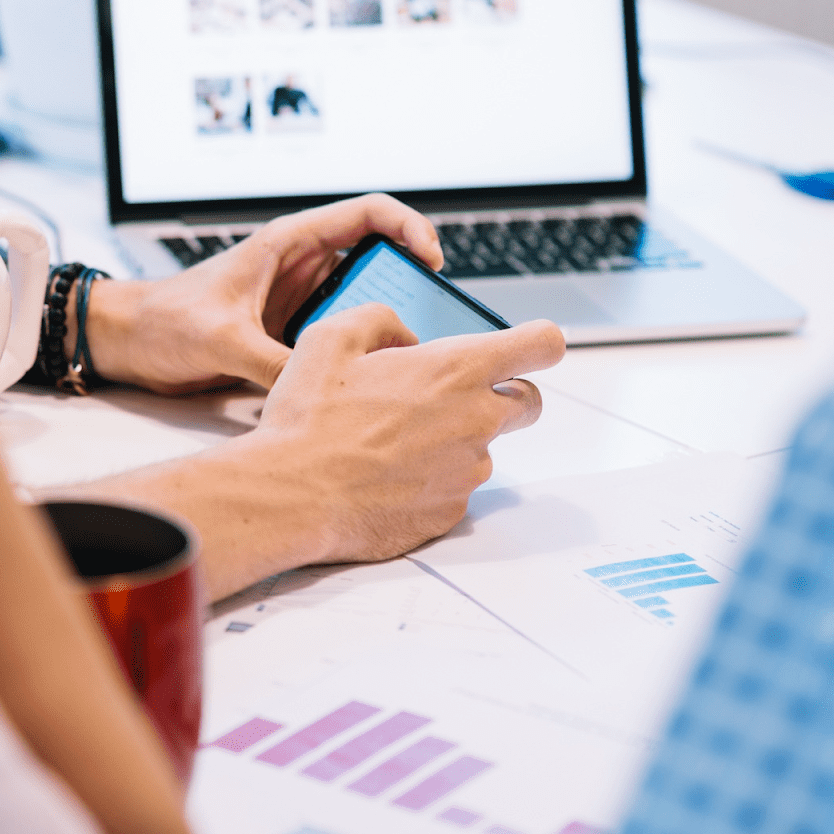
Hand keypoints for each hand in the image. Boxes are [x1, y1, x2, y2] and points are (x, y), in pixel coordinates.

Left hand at [86, 193, 442, 393]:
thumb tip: (317, 390)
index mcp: (288, 244)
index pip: (368, 213)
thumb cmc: (161, 319)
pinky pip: (339, 341)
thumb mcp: (220, 340)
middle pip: (379, 265)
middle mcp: (301, 269)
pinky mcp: (290, 337)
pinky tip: (370, 381)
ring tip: (408, 358)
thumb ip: (271, 363)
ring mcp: (299, 304)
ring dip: (386, 328)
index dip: (410, 228)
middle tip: (431, 324)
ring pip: (363, 307)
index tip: (432, 261)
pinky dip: (358, 356)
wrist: (125, 343)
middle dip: (410, 289)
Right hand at [98, 302, 565, 597]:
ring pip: (483, 447)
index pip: (543, 344)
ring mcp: (466, 471)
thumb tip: (405, 336)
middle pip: (528, 401)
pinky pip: (454, 488)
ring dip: (453, 440)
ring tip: (390, 442)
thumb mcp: (331, 337)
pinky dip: (430, 479)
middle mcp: (475, 420)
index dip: (538, 341)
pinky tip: (385, 475)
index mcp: (455, 369)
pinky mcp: (450, 512)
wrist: (289, 494)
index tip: (527, 345)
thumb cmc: (308, 417)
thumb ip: (382, 321)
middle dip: (502, 393)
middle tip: (449, 395)